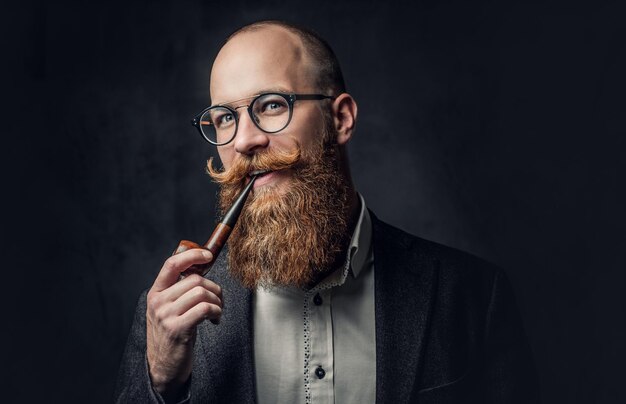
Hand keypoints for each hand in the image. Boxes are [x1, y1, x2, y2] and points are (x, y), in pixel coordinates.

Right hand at [146, 248, 221, 398]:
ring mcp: (166, 315)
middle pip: (195, 279)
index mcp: (156, 293)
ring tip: (217, 312)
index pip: (172, 264)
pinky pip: (205, 309)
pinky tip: (214, 320)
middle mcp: (158, 302)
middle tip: (218, 301)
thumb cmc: (172, 335)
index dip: (192, 255)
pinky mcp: (177, 329)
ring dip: (217, 302)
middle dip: (214, 288)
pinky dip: (216, 312)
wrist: (163, 367)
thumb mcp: (169, 309)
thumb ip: (180, 290)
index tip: (208, 255)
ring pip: (202, 293)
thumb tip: (202, 267)